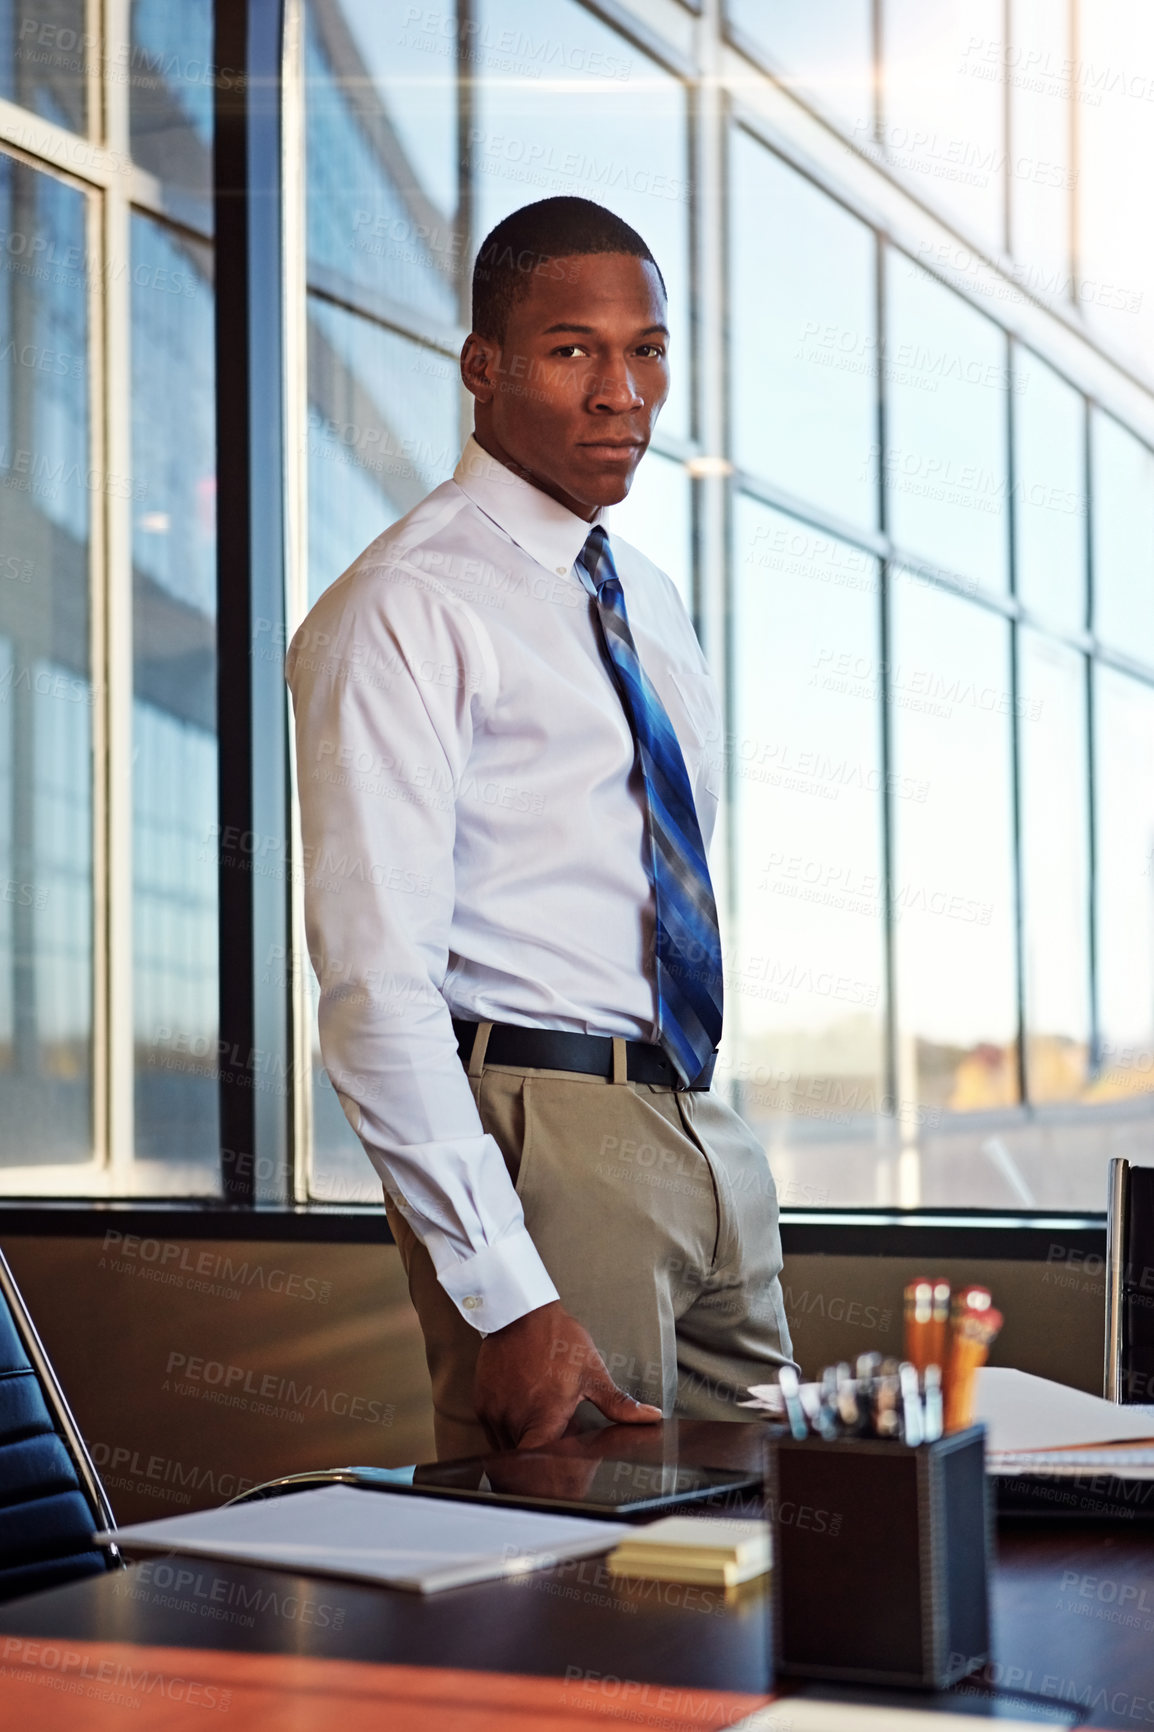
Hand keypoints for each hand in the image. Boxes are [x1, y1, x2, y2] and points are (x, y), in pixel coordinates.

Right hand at [473, 1300, 662, 1449]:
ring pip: (508, 1447)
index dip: (550, 1474)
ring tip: (544, 1418)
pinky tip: (526, 1409)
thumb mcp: (592, 1372)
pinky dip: (510, 1429)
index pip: (539, 1464)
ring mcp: (494, 1413)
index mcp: (543, 1417)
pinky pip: (494, 1431)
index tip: (562, 1468)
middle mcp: (514, 1420)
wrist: (520, 1313)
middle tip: (561, 1434)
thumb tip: (650, 1418)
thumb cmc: (557, 1340)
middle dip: (544, 1453)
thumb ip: (618, 1403)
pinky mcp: (482, 1404)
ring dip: (526, 1442)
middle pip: (526, 1458)